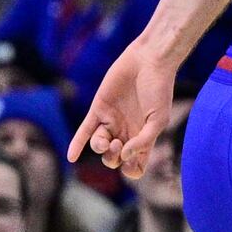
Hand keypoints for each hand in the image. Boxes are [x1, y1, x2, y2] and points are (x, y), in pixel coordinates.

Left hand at [71, 38, 178, 177]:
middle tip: (118, 143)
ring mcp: (112, 121)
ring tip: (106, 140)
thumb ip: (144, 140)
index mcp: (144, 137)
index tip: (132, 163)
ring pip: (100, 146)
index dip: (133, 169)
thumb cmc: (159, 90)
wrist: (149, 61)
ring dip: (101, 149)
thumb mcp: (158, 119)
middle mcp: (127, 132)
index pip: (136, 164)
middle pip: (115, 158)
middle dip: (113, 157)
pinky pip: (84, 131)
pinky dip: (77, 144)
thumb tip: (124, 156)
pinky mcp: (98, 109)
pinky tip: (71, 158)